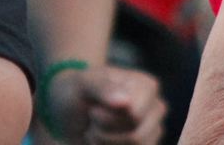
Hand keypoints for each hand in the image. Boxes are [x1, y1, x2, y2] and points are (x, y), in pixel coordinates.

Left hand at [49, 65, 164, 144]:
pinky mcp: (145, 144)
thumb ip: (102, 88)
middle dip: (104, 132)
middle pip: (136, 137)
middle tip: (91, 119)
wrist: (68, 110)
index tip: (93, 107)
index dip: (107, 117)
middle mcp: (155, 108)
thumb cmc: (77, 91)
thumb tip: (125, 102)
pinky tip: (99, 140)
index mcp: (146, 86)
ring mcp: (152, 130)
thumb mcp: (83, 83)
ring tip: (93, 130)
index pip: (134, 115)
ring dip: (104, 142)